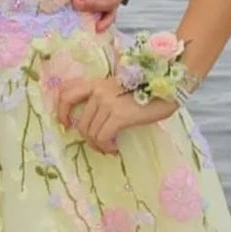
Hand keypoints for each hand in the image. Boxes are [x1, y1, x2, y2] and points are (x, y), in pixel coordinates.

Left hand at [56, 75, 173, 152]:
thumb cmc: (149, 90)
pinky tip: (115, 148)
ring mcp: (107, 102)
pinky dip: (107, 147)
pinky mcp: (119, 115)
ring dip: (99, 145)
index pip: (67, 92)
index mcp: (97, 83)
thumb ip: (106, 98)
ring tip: (110, 147)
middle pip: (81, 122)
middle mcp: (98, 91)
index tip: (66, 124)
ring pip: (90, 132)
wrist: (170, 87)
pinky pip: (103, 137)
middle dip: (88, 138)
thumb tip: (96, 120)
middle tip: (100, 145)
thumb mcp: (121, 89)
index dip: (60, 110)